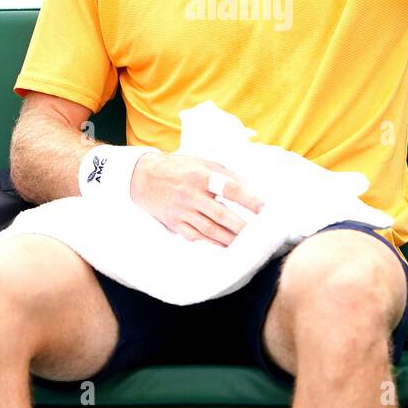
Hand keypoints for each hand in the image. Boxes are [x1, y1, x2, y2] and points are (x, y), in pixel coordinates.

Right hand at [128, 151, 264, 247]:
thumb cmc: (178, 167)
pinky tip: (225, 245)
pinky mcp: (174, 223)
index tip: (264, 208)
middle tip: (259, 234)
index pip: (229, 188)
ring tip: (246, 243)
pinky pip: (196, 237)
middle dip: (242, 226)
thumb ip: (225, 172)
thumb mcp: (201, 161)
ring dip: (230, 238)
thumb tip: (248, 186)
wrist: (143, 178)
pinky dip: (212, 243)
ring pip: (210, 230)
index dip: (248, 198)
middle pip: (221, 214)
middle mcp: (191, 194)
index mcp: (200, 176)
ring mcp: (181, 211)